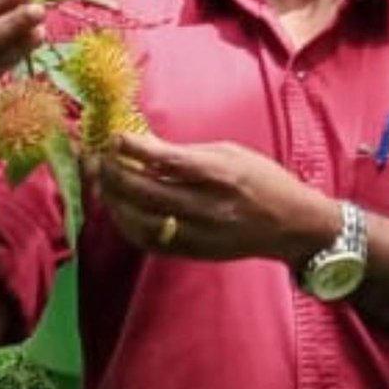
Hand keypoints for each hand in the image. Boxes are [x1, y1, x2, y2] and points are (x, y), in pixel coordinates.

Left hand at [93, 133, 337, 264]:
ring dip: (113, 200)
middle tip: (98, 158)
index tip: (114, 137)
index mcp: (220, 175)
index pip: (168, 162)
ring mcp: (197, 233)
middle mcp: (206, 207)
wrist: (290, 224)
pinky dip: (126, 224)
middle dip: (114, 172)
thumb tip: (146, 146)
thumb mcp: (231, 153)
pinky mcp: (191, 251)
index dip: (135, 149)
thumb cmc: (263, 180)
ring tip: (102, 182)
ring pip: (138, 220)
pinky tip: (119, 208)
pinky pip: (147, 240)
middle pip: (145, 191)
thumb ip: (188, 153)